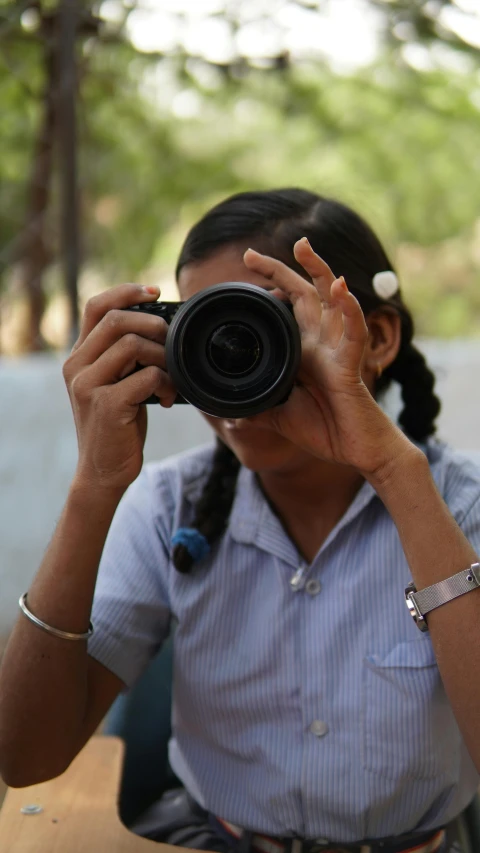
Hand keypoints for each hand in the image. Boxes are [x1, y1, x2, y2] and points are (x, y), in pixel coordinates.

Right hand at [63, 283, 176, 491]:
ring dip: (164, 358)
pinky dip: (166, 384)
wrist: (104, 471)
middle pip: (117, 320)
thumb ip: (126, 356)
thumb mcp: (116, 383)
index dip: (127, 293)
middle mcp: (77, 366)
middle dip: (154, 326)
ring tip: (170, 379)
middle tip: (171, 344)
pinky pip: (146, 376)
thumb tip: (161, 326)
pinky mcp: (105, 404)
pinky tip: (166, 399)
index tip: (155, 292)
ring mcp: (88, 385)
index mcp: (79, 356)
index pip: (97, 306)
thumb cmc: (118, 425)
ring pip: (134, 345)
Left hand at [243, 239, 412, 477]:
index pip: (286, 308)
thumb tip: (230, 416)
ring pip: (331, 300)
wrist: (356, 450)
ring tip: (303, 248)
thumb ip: (257, 412)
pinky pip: (353, 331)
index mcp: (303, 350)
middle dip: (282, 269)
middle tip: (250, 253)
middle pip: (305, 293)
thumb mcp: (279, 418)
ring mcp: (336, 350)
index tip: (245, 268)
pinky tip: (341, 287)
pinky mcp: (351, 364)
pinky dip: (349, 308)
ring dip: (319, 271)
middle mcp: (320, 343)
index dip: (269, 288)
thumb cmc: (324, 430)